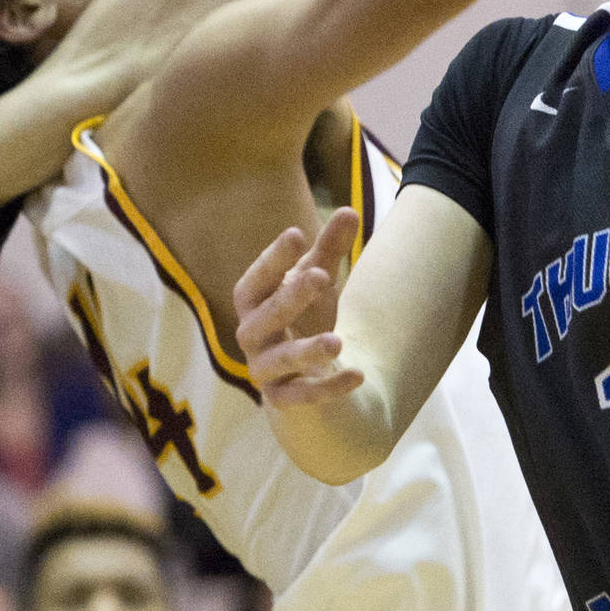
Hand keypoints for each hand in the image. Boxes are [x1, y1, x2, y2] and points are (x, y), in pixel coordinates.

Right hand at [235, 210, 363, 408]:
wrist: (294, 374)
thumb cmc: (303, 313)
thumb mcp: (316, 280)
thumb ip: (329, 249)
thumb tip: (351, 210)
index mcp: (253, 301)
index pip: (257, 279)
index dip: (273, 258)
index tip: (297, 234)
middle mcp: (251, 335)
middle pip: (265, 317)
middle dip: (291, 297)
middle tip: (319, 275)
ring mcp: (263, 369)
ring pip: (280, 361)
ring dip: (307, 351)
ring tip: (338, 341)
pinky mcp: (281, 399)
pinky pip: (301, 397)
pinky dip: (328, 388)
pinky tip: (358, 375)